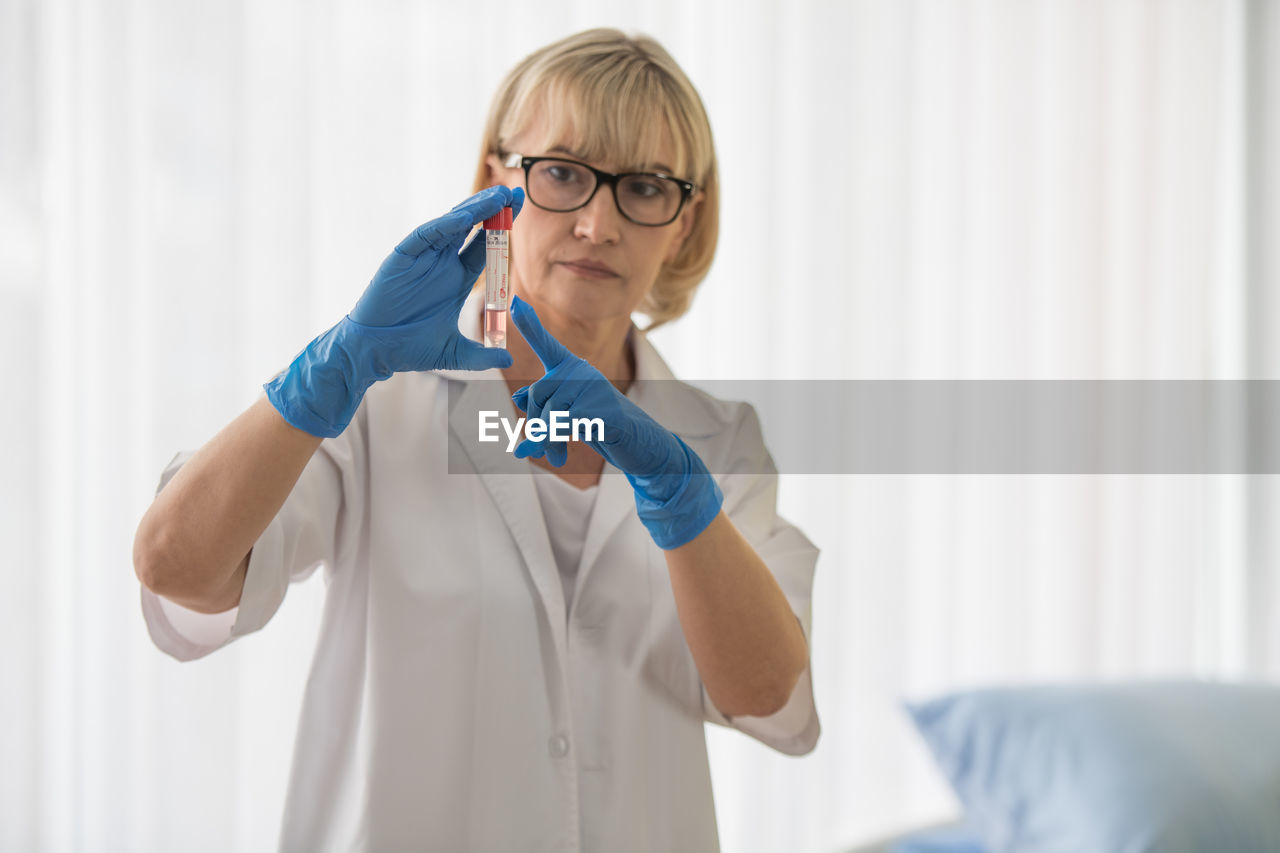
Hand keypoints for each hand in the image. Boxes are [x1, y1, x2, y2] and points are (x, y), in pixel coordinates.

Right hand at [264, 186, 522, 436]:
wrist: (375, 352)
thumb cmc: (410, 349)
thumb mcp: (454, 352)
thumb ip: (482, 356)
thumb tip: (508, 361)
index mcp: (457, 279)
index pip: (485, 247)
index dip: (502, 229)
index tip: (520, 210)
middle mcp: (442, 263)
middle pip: (472, 229)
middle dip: (492, 211)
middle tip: (514, 194)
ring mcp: (422, 258)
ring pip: (450, 226)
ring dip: (472, 210)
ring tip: (496, 197)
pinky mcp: (401, 258)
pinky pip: (424, 236)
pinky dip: (443, 226)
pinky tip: (463, 218)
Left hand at [508, 295, 722, 548]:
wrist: (640, 445)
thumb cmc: (601, 426)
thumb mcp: (567, 414)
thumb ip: (545, 404)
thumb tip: (518, 398)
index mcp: (572, 370)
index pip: (547, 345)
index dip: (530, 325)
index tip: (514, 303)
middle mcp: (583, 372)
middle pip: (536, 395)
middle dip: (535, 425)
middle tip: (540, 448)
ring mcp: (595, 388)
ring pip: (548, 415)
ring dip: (546, 442)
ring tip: (555, 456)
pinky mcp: (604, 409)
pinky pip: (564, 426)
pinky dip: (556, 445)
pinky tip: (564, 455)